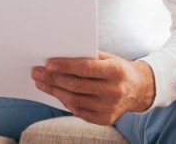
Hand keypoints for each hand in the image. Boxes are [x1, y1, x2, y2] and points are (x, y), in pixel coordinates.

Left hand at [31, 51, 155, 125]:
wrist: (139, 89)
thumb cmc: (117, 69)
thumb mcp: (108, 58)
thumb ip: (87, 57)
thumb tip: (58, 57)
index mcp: (116, 71)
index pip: (85, 68)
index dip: (65, 66)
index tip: (47, 64)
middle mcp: (114, 91)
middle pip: (76, 85)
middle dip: (53, 78)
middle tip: (37, 72)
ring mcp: (110, 107)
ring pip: (74, 99)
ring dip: (54, 90)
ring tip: (41, 82)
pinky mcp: (105, 119)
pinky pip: (79, 111)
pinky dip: (64, 101)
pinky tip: (56, 92)